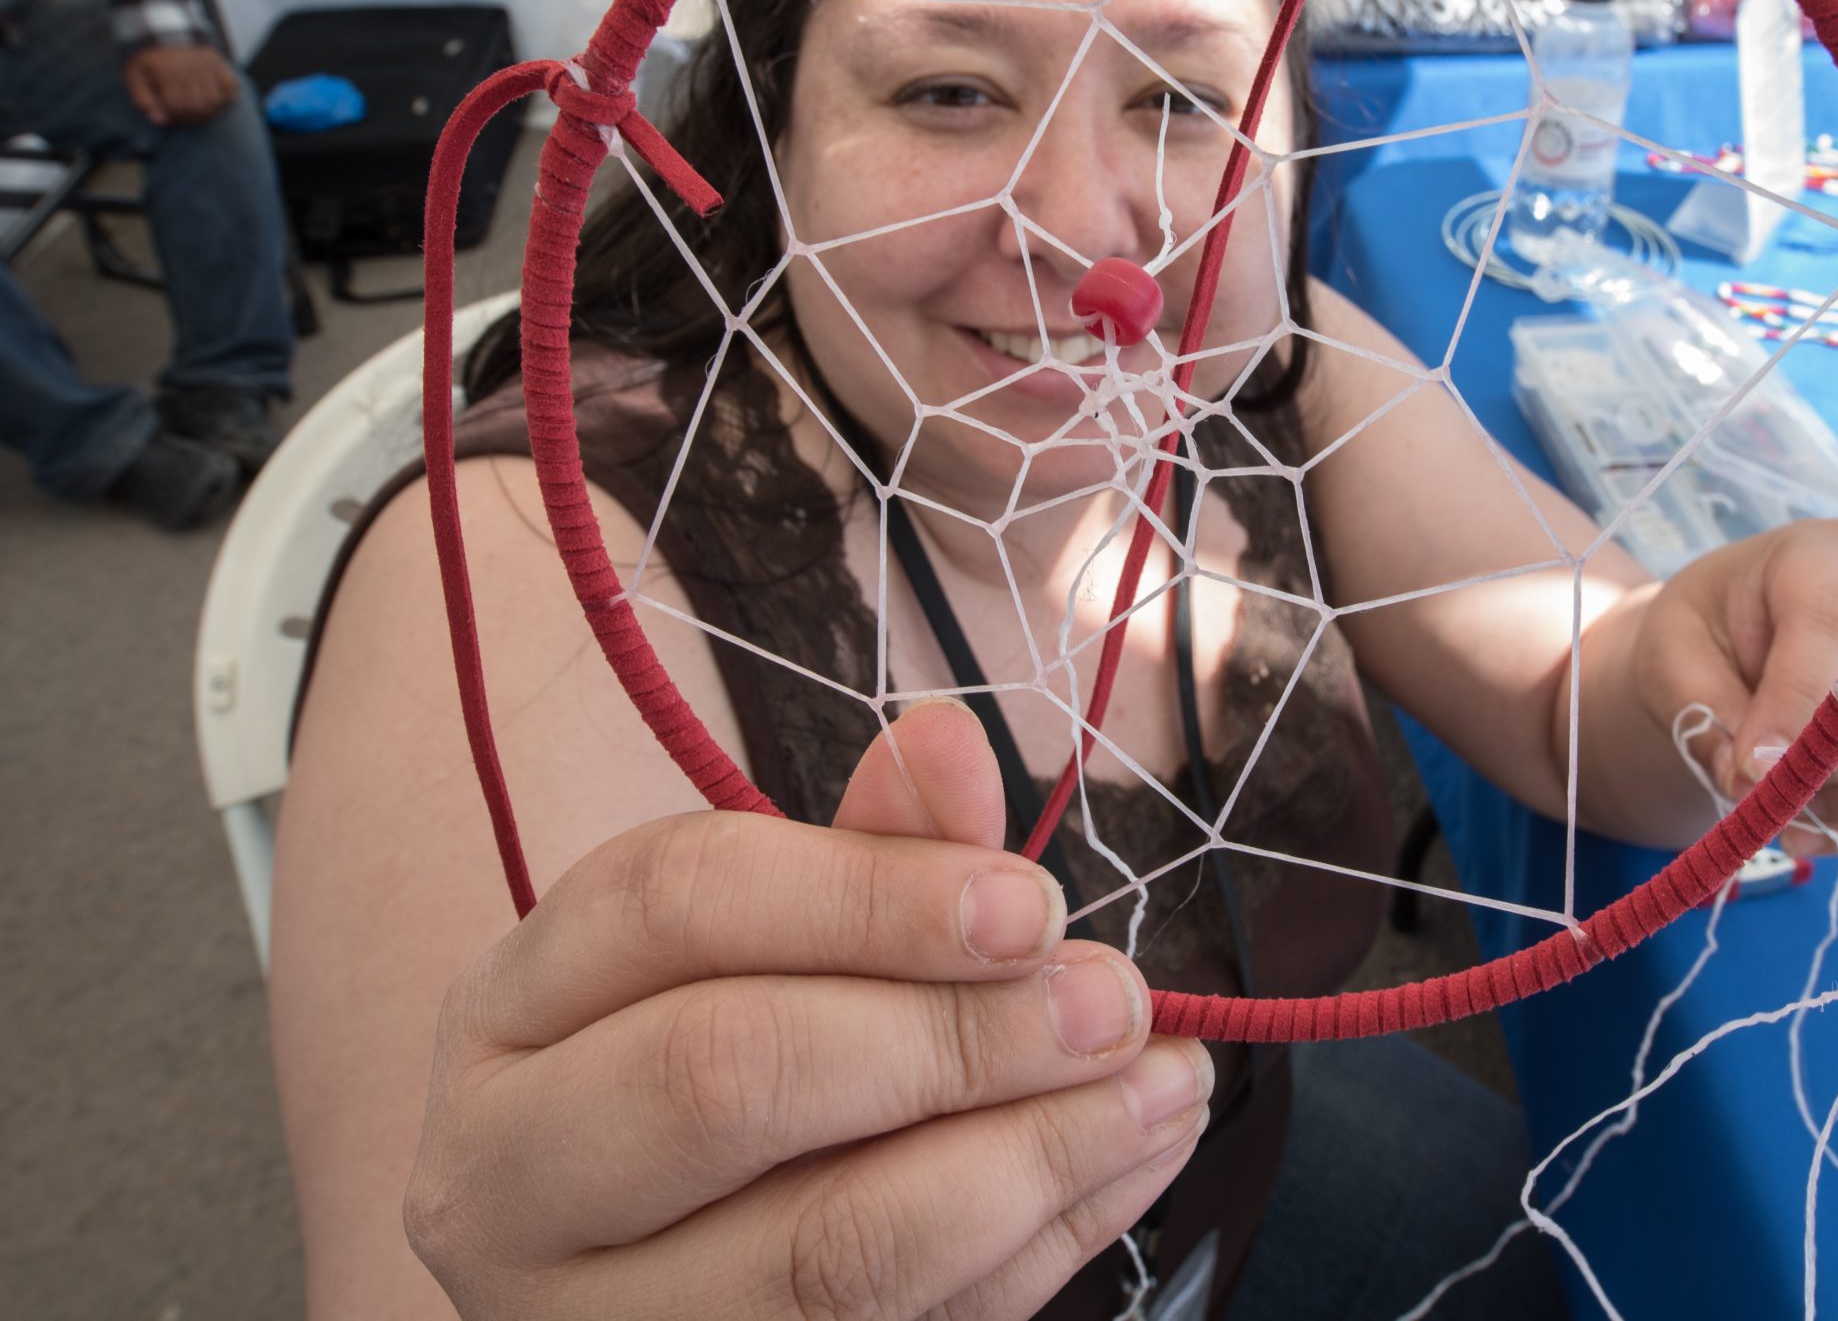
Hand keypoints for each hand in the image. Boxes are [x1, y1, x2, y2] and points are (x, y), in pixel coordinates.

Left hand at [122, 43, 237, 126]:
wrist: (165, 32)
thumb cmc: (148, 59)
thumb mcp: (134, 76)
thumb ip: (142, 99)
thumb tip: (159, 120)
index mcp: (167, 71)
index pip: (177, 106)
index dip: (172, 117)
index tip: (167, 116)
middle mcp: (191, 67)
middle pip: (198, 107)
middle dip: (189, 117)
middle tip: (181, 116)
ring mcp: (208, 64)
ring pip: (215, 101)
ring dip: (207, 112)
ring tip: (195, 111)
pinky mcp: (219, 63)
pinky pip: (230, 89)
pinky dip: (224, 99)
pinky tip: (212, 101)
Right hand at [404, 700, 1211, 1318]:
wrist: (620, 1275)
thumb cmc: (698, 1061)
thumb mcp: (748, 943)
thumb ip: (862, 847)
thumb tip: (949, 740)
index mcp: (514, 1009)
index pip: (679, 905)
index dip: (872, 893)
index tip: (1032, 900)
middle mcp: (510, 1176)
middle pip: (732, 1078)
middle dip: (956, 1035)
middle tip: (1111, 1002)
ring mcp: (592, 1320)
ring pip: (830, 1250)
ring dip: (1037, 1156)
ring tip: (1161, 1080)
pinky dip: (1048, 1243)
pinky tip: (1131, 1157)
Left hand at [1636, 520, 1837, 853]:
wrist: (1731, 649)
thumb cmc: (1701, 639)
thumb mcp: (1669, 659)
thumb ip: (1704, 713)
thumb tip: (1755, 782)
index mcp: (1820, 555)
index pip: (1833, 622)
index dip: (1800, 702)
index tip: (1752, 767)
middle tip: (1771, 792)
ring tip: (1792, 812)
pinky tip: (1822, 826)